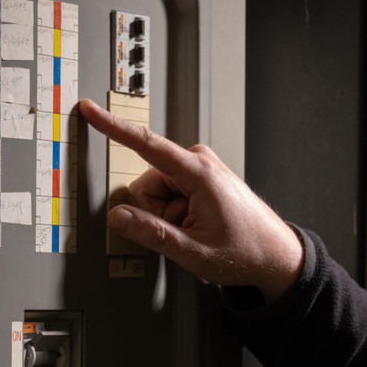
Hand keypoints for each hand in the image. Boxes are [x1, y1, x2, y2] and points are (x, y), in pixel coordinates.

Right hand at [77, 98, 303, 300]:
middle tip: (185, 233)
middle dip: (156, 213)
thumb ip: (151, 233)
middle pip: (146, 184)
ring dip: (168, 217)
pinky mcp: (201, 178)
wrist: (276, 256)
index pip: (145, 145)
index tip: (90, 110)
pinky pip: (170, 195)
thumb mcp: (192, 251)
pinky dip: (177, 215)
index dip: (112, 128)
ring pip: (156, 192)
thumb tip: (118, 217)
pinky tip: (198, 226)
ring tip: (196, 231)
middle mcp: (199, 162)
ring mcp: (201, 169)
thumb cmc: (245, 252)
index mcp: (198, 173)